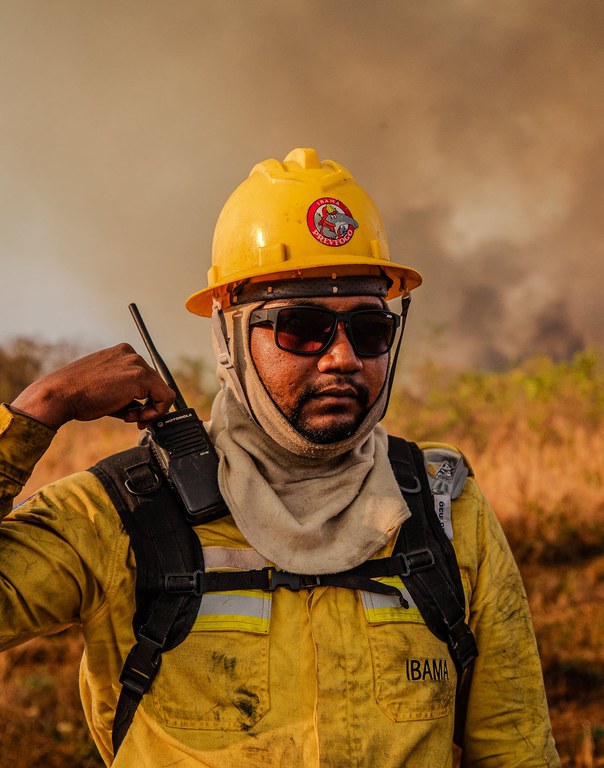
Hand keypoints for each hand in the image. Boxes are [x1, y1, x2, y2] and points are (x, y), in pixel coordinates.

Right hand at [11, 344, 175, 429]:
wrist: (60, 394)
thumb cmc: (77, 395)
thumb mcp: (105, 386)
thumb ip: (126, 391)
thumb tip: (145, 407)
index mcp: (121, 353)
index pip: (145, 376)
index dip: (143, 397)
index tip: (133, 411)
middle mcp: (130, 354)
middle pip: (155, 383)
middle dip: (146, 404)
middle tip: (131, 418)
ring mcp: (136, 364)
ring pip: (162, 390)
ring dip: (149, 409)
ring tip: (129, 417)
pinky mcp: (140, 377)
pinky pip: (165, 397)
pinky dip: (157, 411)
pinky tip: (138, 417)